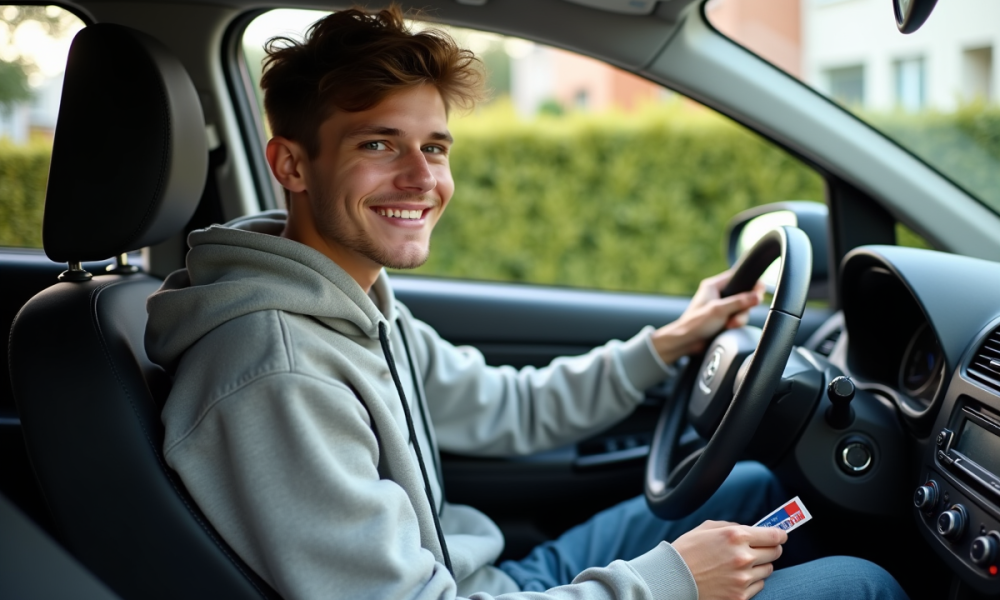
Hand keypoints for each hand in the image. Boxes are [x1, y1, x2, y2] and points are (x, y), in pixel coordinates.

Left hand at [651, 270, 764, 364]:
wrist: (686, 342)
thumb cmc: (695, 324)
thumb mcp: (719, 310)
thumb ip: (738, 302)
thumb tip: (756, 296)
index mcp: (713, 285)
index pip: (738, 277)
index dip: (751, 284)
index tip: (758, 293)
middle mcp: (718, 294)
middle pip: (744, 295)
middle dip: (743, 309)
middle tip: (736, 318)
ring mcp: (722, 307)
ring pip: (742, 309)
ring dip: (739, 318)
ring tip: (729, 325)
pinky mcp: (724, 318)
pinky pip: (738, 318)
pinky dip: (736, 324)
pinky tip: (728, 328)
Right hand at [672, 520, 786, 599]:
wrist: (672, 578)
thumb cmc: (687, 550)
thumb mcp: (707, 528)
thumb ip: (732, 527)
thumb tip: (752, 530)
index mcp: (735, 536)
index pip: (773, 535)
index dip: (780, 534)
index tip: (780, 535)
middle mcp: (743, 557)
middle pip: (775, 552)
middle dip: (771, 549)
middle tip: (762, 548)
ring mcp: (742, 579)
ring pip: (768, 570)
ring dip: (760, 565)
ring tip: (743, 564)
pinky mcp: (740, 596)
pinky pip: (758, 586)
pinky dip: (751, 581)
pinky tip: (736, 577)